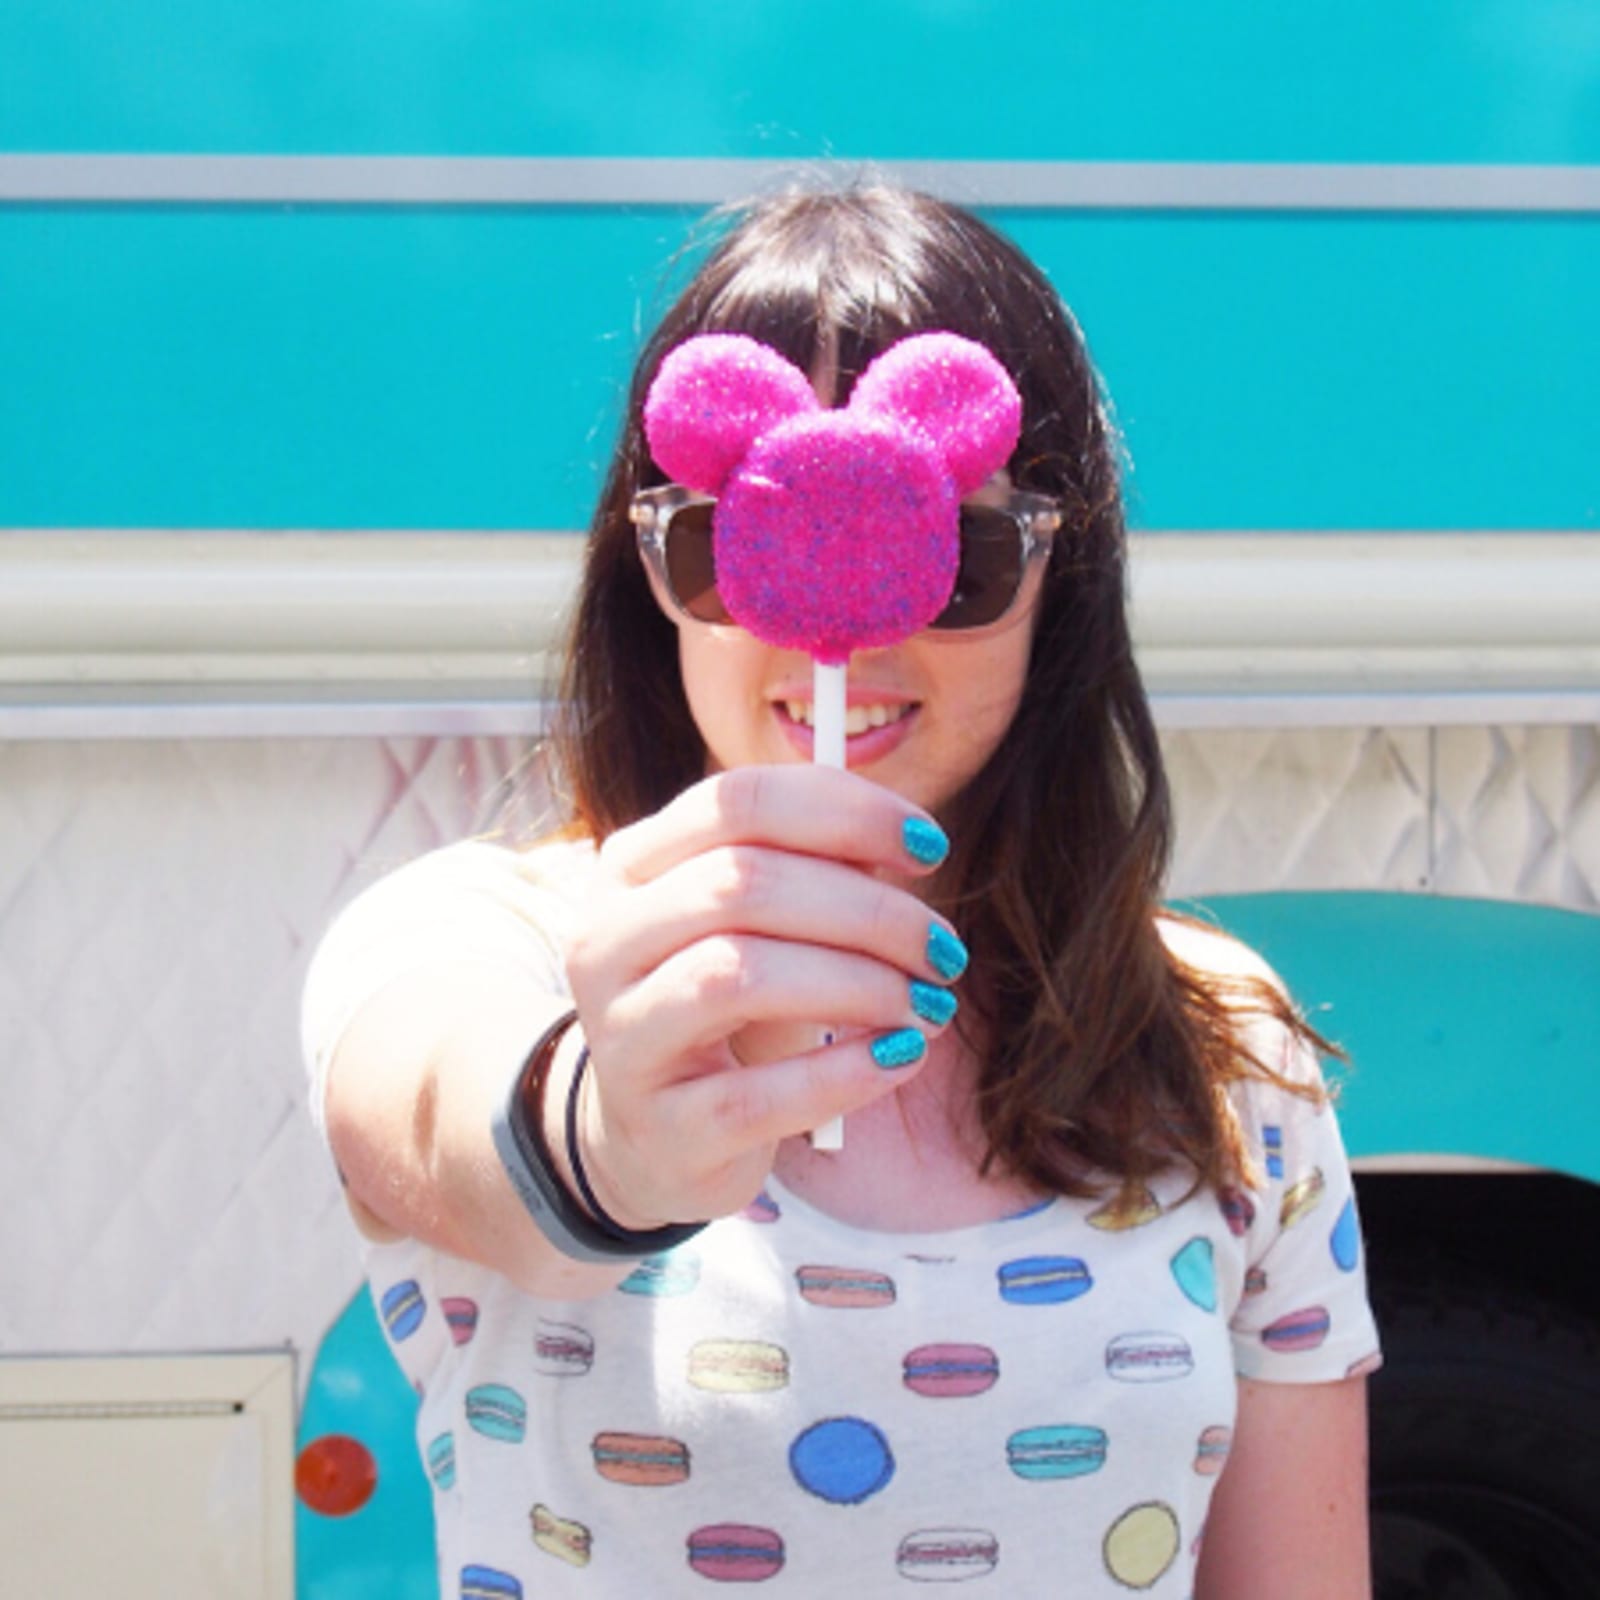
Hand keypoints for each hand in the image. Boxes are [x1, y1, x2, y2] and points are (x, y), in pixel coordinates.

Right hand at [563, 764, 965, 1228]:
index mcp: (632, 867)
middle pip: (743, 884)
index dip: (846, 813)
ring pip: (739, 975)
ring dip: (860, 985)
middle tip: (945, 950)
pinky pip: (758, 1092)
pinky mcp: (658, 1125)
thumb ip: (819, 873)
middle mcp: (606, 940)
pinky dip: (844, 1072)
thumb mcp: (763, 928)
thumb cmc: (729, 1010)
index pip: (738, 803)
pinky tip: (901, 1058)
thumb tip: (904, 848)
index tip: (929, 846)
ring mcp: (621, 1035)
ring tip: (929, 1005)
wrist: (659, 1141)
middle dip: (869, 912)